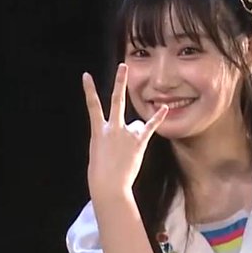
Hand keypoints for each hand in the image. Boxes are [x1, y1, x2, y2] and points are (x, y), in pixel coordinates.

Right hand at [83, 64, 168, 206]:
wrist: (109, 186)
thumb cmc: (101, 173)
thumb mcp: (98, 152)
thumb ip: (112, 137)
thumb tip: (133, 127)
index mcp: (98, 131)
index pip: (92, 105)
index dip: (89, 90)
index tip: (86, 75)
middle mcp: (112, 128)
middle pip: (117, 100)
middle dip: (120, 82)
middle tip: (124, 66)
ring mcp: (126, 134)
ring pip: (135, 123)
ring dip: (134, 134)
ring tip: (127, 153)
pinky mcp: (138, 143)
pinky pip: (149, 128)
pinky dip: (158, 118)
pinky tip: (165, 109)